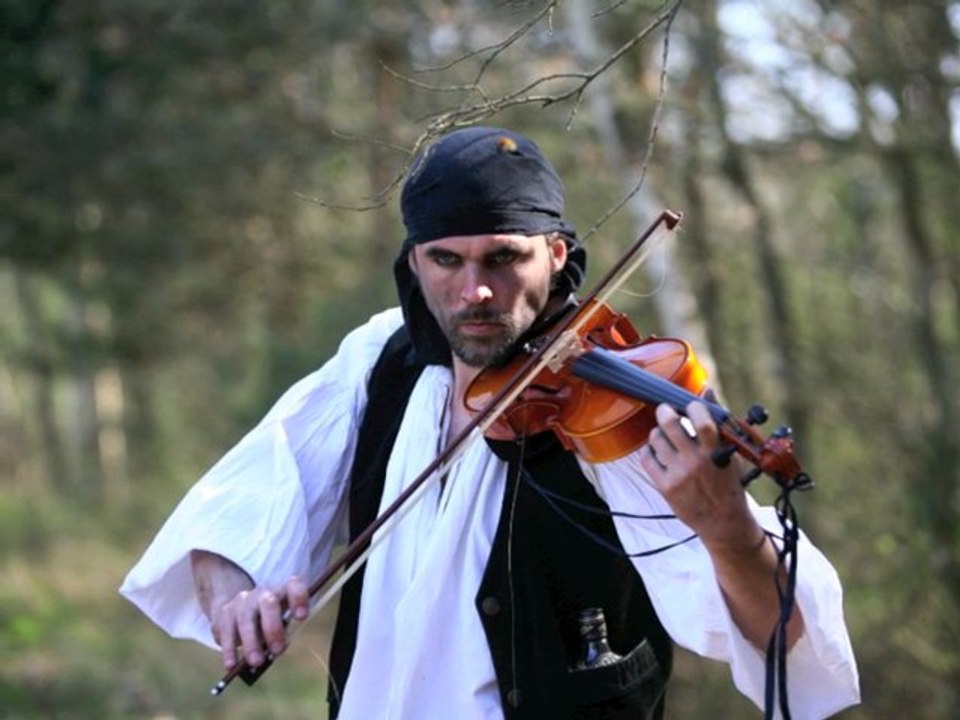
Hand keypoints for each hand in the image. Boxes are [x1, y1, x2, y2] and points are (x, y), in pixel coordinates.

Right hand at [211, 577, 309, 669]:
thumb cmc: (266, 622)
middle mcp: (263, 593)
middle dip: (273, 628)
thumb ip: (281, 635)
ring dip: (251, 642)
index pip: (293, 585)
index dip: (298, 598)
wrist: (236, 611)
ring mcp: (242, 601)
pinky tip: (232, 665)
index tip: (301, 617)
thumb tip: (277, 650)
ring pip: (246, 619)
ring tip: (256, 662)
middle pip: (269, 604)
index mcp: (282, 592)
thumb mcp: (279, 624)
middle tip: (277, 650)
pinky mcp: (224, 613)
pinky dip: (229, 650)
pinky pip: (226, 632)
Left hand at [638, 400, 761, 549]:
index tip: (692, 407)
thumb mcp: (732, 453)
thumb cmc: (728, 483)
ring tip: (664, 435)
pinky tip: (658, 452)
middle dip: (664, 411)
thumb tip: (707, 391)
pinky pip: (647, 458)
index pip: (702, 420)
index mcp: (716, 451)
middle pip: (669, 424)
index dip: (693, 407)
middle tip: (665, 411)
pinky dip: (649, 450)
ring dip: (658, 432)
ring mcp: (679, 474)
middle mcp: (696, 462)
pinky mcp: (665, 486)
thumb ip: (719, 422)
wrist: (723, 521)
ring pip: (656, 438)